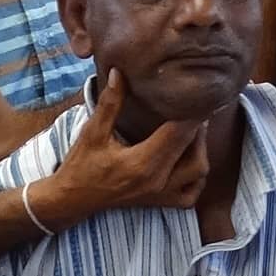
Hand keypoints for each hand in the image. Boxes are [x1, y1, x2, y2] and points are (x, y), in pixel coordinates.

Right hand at [37, 71, 207, 227]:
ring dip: (201, 149)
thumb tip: (119, 73)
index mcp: (142, 163)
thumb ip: (110, 103)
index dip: (191, 111)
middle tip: (193, 107)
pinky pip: (191, 193)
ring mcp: (161, 195)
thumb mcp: (93, 132)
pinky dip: (197, 177)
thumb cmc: (81, 166)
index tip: (197, 93)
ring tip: (191, 129)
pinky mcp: (160, 202)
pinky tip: (189, 159)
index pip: (179, 132)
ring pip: (199, 171)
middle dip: (198, 127)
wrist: (73, 199)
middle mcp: (156, 180)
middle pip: (195, 151)